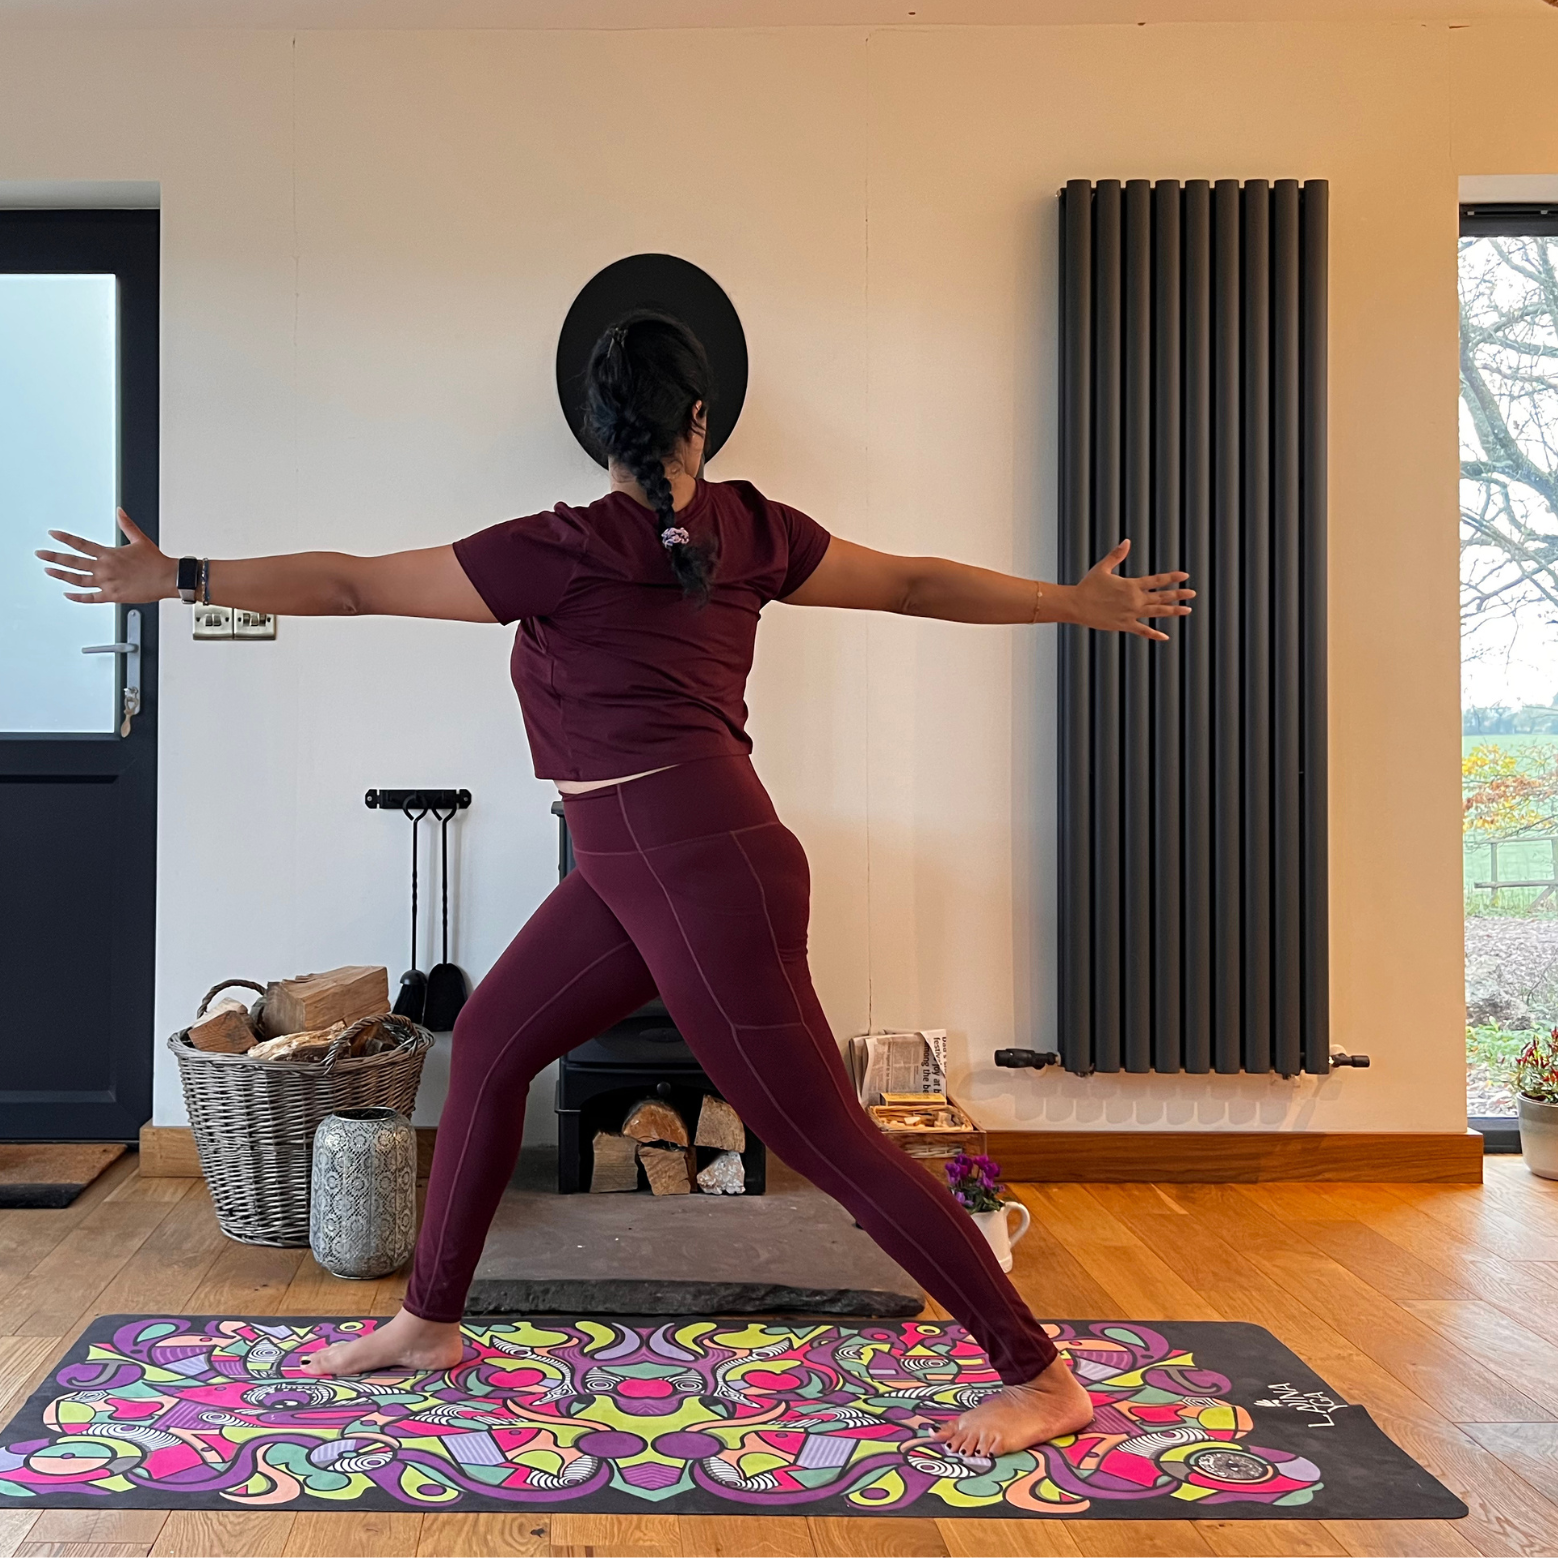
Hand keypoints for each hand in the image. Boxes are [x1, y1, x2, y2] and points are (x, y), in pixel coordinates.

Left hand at [36, 510, 174, 603]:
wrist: (168, 578)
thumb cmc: (156, 562)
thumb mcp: (140, 540)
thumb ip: (127, 525)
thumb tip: (120, 511)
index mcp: (109, 554)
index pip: (81, 544)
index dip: (65, 538)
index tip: (53, 534)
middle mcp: (105, 568)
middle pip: (74, 562)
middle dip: (54, 557)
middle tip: (40, 554)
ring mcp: (107, 583)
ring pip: (78, 580)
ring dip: (62, 575)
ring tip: (49, 571)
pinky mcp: (113, 596)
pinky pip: (91, 598)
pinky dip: (78, 597)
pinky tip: (68, 595)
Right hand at [1068, 538, 1192, 640]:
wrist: (1076, 604)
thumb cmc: (1088, 586)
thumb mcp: (1103, 568)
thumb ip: (1117, 555)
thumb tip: (1126, 541)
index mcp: (1131, 585)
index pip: (1157, 580)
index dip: (1172, 577)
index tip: (1185, 576)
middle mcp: (1135, 599)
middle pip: (1161, 596)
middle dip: (1178, 594)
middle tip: (1192, 593)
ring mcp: (1131, 613)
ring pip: (1157, 612)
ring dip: (1173, 611)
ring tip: (1187, 610)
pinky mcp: (1124, 625)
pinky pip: (1143, 630)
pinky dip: (1154, 634)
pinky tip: (1165, 636)